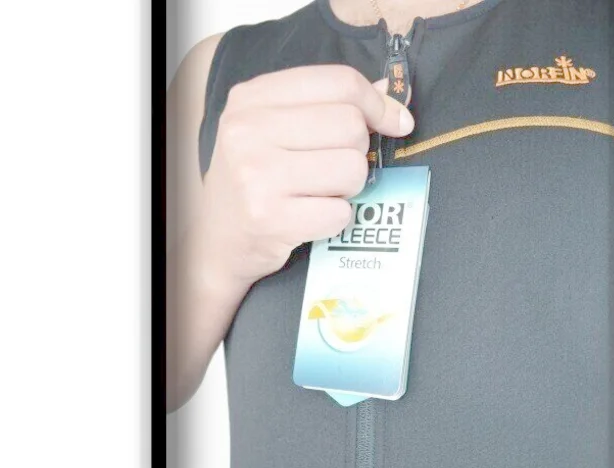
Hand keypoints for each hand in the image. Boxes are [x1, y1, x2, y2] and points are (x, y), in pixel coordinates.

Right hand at [193, 65, 414, 290]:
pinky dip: (336, 218)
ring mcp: (255, 175)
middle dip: (356, 151)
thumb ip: (332, 105)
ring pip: (352, 168)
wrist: (220, 239)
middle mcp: (247, 130)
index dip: (378, 103)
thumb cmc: (258, 178)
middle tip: (331, 168)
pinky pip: (340, 213)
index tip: (392, 121)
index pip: (340, 82)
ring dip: (348, 187)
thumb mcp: (278, 128)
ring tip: (319, 192)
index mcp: (252, 98)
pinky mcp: (268, 217)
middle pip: (351, 125)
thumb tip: (392, 96)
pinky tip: (311, 217)